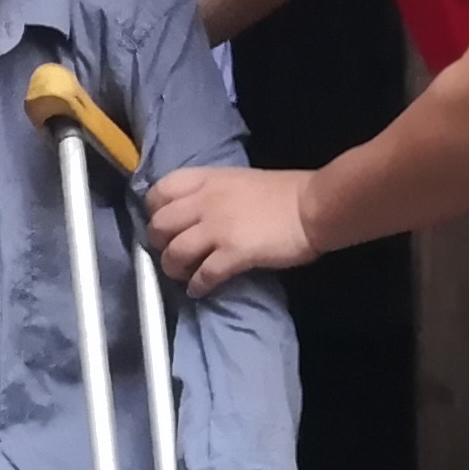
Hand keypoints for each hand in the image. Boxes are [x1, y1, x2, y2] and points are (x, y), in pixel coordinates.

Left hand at [145, 163, 318, 294]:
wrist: (314, 207)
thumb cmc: (285, 193)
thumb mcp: (238, 180)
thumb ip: (212, 192)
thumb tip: (196, 211)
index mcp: (207, 180)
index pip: (160, 191)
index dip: (154, 210)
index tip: (161, 222)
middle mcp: (205, 202)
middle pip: (160, 224)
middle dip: (158, 242)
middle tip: (169, 252)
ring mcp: (218, 228)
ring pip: (175, 252)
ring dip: (173, 268)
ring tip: (181, 275)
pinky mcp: (234, 253)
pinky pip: (203, 274)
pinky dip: (197, 285)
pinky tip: (199, 290)